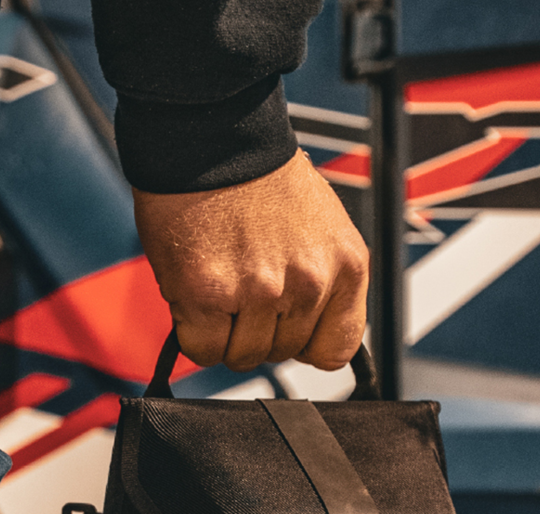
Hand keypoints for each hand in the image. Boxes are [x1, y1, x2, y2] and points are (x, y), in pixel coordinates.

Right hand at [133, 151, 368, 372]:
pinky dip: (193, 332)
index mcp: (346, 265)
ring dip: (224, 332)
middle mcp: (309, 282)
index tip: (286, 328)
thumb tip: (307, 333)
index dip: (305, 343)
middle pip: (282, 353)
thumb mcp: (321, 230)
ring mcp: (260, 291)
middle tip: (241, 286)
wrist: (214, 131)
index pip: (336, 349)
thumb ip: (322, 283)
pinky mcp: (210, 295)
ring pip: (242, 355)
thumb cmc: (259, 177)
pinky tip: (196, 294)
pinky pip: (203, 348)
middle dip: (258, 329)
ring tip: (219, 281)